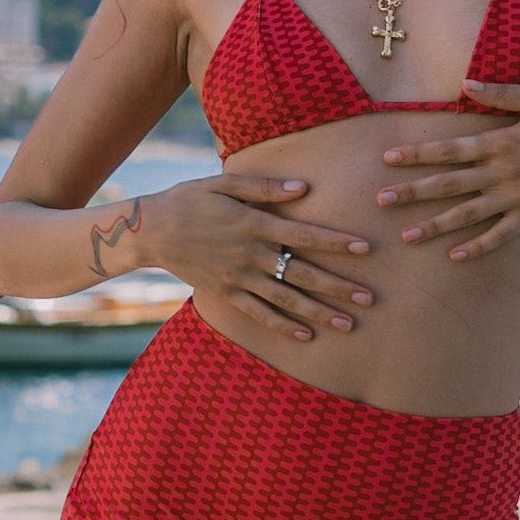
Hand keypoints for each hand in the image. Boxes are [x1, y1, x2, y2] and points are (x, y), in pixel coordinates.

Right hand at [146, 174, 372, 341]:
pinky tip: (306, 335)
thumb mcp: (224, 184)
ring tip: (348, 324)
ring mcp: (239, 278)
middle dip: (338, 286)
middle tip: (369, 297)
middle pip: (303, 273)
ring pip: (287, 298)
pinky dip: (282, 325)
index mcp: (255, 225)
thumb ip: (264, 187)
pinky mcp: (227, 293)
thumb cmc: (189, 200)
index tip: (365, 248)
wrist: (151, 231)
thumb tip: (303, 188)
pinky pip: (259, 313)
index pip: (305, 235)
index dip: (336, 242)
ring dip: (319, 312)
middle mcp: (251, 255)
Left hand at [377, 80, 519, 259]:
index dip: (417, 154)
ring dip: (436, 226)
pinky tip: (455, 256)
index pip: (449, 150)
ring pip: (468, 215)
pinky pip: (501, 235)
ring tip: (407, 236)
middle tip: (380, 202)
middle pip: (449, 186)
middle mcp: (503, 173)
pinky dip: (478, 247)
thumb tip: (465, 84)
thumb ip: (502, 93)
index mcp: (501, 142)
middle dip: (412, 193)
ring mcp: (516, 197)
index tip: (387, 159)